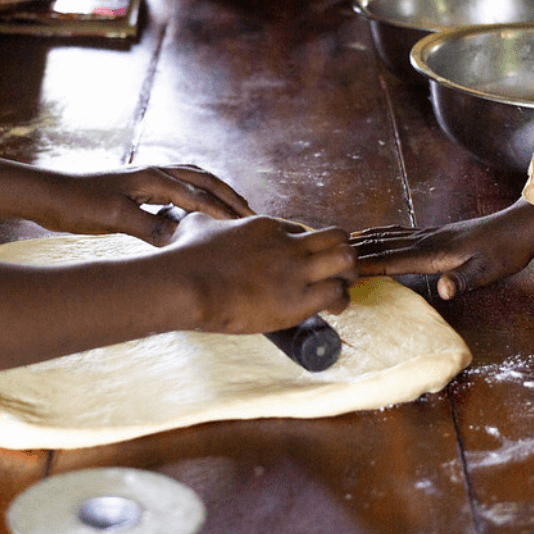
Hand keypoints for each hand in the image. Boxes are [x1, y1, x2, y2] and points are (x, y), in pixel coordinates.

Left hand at [38, 165, 254, 245]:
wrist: (48, 194)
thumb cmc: (78, 204)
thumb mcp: (114, 218)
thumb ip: (149, 227)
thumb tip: (181, 238)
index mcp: (154, 179)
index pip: (200, 197)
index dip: (225, 213)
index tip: (248, 227)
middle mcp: (155, 173)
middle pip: (205, 180)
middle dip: (230, 197)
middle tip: (253, 215)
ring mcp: (147, 178)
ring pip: (193, 179)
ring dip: (216, 192)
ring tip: (234, 208)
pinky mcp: (138, 187)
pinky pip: (177, 187)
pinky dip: (196, 194)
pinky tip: (196, 210)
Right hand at [165, 214, 356, 333]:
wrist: (186, 282)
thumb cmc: (185, 257)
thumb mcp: (197, 225)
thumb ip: (206, 222)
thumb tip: (198, 224)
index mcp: (268, 226)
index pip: (306, 231)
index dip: (309, 249)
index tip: (304, 265)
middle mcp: (288, 244)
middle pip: (338, 237)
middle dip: (342, 255)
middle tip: (334, 274)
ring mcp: (295, 270)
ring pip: (347, 261)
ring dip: (348, 277)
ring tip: (339, 291)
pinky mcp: (297, 300)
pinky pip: (337, 294)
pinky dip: (340, 302)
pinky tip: (332, 310)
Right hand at [352, 211, 533, 300]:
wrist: (520, 229)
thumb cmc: (504, 253)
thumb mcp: (487, 272)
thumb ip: (464, 280)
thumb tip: (445, 289)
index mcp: (432, 252)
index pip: (389, 260)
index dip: (364, 265)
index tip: (339, 269)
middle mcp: (425, 240)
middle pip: (382, 246)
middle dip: (354, 251)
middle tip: (325, 255)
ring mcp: (429, 234)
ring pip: (388, 237)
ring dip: (364, 241)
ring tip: (342, 242)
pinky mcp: (436, 234)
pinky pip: (399, 234)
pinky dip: (381, 234)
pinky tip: (377, 235)